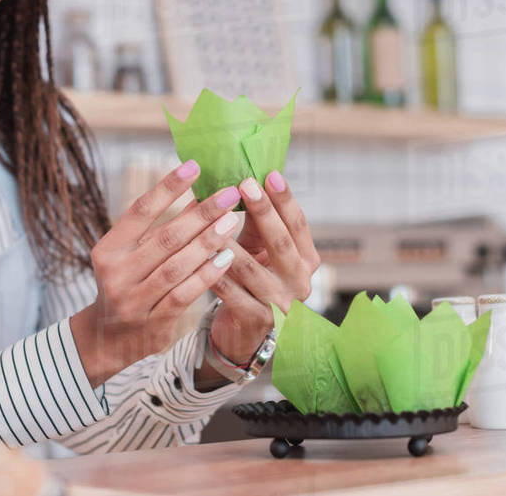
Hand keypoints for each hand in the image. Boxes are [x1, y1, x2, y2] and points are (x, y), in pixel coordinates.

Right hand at [70, 160, 241, 387]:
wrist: (107, 339)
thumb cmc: (128, 284)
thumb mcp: (129, 255)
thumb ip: (157, 230)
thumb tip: (198, 194)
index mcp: (109, 249)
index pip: (140, 211)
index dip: (167, 187)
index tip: (194, 166)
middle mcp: (117, 273)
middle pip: (165, 237)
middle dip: (200, 213)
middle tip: (229, 193)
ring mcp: (134, 300)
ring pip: (177, 265)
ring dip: (208, 241)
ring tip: (232, 220)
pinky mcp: (154, 322)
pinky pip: (185, 294)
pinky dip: (207, 274)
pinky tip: (227, 257)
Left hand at [208, 170, 318, 364]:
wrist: (247, 331)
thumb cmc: (254, 279)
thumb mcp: (262, 250)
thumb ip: (258, 223)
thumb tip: (242, 180)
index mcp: (307, 260)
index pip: (298, 225)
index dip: (285, 199)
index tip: (270, 174)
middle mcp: (300, 282)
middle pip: (281, 243)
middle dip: (263, 211)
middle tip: (246, 184)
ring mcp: (280, 304)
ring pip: (251, 268)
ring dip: (229, 241)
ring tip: (213, 217)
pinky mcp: (257, 320)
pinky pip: (231, 292)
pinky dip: (213, 271)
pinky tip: (199, 254)